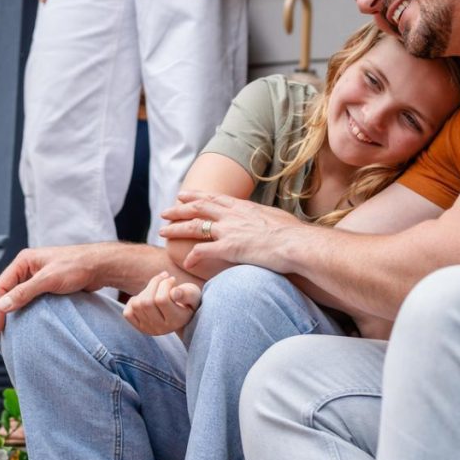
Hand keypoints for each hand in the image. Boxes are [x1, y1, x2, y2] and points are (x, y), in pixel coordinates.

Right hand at [0, 243, 103, 339]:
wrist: (100, 266)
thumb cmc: (77, 266)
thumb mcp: (49, 279)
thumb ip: (25, 292)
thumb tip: (2, 306)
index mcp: (24, 261)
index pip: (0, 287)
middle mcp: (27, 268)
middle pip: (4, 293)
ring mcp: (36, 277)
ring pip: (14, 297)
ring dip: (8, 313)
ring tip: (5, 332)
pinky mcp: (45, 286)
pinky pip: (27, 300)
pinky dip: (21, 312)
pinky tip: (21, 324)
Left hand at [123, 271, 200, 335]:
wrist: (183, 315)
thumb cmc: (188, 300)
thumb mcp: (193, 295)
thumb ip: (186, 293)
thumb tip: (174, 293)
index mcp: (176, 320)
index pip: (161, 300)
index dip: (164, 284)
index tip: (172, 279)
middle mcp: (161, 328)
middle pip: (146, 302)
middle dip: (154, 284)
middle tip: (163, 279)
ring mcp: (148, 329)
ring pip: (136, 305)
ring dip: (145, 291)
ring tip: (156, 289)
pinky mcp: (139, 327)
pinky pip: (128, 312)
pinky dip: (134, 301)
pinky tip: (146, 298)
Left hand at [159, 191, 302, 274]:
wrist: (296, 243)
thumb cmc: (292, 233)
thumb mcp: (274, 218)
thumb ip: (262, 218)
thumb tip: (263, 220)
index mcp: (242, 207)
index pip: (213, 198)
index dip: (195, 196)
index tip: (182, 195)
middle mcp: (232, 215)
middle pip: (198, 208)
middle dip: (178, 209)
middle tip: (164, 212)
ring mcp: (229, 230)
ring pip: (194, 226)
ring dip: (176, 229)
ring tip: (162, 233)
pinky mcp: (229, 248)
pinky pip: (203, 251)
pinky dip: (192, 256)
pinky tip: (185, 263)